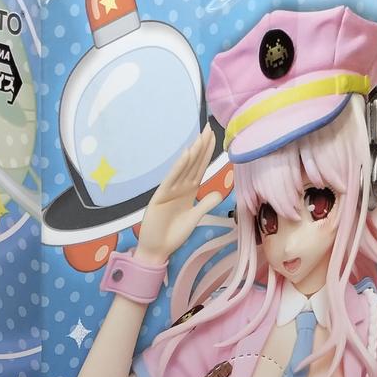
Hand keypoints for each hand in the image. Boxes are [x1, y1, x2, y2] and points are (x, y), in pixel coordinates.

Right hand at [136, 123, 223, 263]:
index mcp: (188, 191)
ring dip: (192, 153)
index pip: (200, 168)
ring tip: (200, 137)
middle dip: (201, 147)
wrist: (157, 249)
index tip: (213, 136)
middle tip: (208, 127)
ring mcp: (169, 191)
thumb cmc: (173, 234)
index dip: (207, 153)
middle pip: (193, 164)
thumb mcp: (194, 218)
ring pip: (184, 168)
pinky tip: (186, 155)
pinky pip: (171, 180)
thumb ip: (205, 204)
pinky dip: (178, 167)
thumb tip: (219, 193)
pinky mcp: (160, 197)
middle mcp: (179, 187)